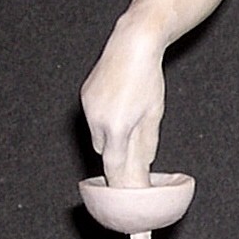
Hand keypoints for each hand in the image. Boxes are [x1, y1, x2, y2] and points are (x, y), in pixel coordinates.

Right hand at [80, 17, 164, 187]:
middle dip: (117, 156)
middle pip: (105, 152)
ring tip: (130, 119)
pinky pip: (94, 118)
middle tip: (133, 158)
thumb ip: (146, 144)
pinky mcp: (85, 96)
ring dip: (111, 137)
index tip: (125, 195)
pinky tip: (120, 106)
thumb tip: (144, 165)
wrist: (132, 44)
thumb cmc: (148, 79)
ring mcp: (88, 107)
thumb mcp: (153, 114)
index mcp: (117, 128)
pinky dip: (105, 120)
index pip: (114, 166)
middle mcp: (97, 120)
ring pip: (98, 135)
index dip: (120, 182)